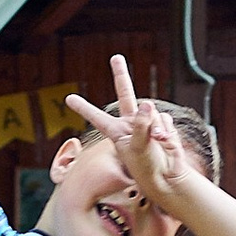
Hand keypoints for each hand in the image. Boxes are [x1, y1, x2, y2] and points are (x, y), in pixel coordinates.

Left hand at [65, 56, 192, 211]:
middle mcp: (130, 124)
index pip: (97, 116)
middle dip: (121, 75)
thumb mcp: (139, 147)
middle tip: (116, 58)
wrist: (166, 177)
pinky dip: (167, 131)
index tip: (68, 98)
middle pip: (125, 94)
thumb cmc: (146, 166)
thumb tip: (147, 103)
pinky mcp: (162, 126)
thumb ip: (141, 125)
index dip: (83, 107)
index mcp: (116, 131)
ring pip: (154, 113)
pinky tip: (165, 142)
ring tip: (157, 143)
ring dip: (157, 127)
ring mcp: (147, 123)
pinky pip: (166, 120)